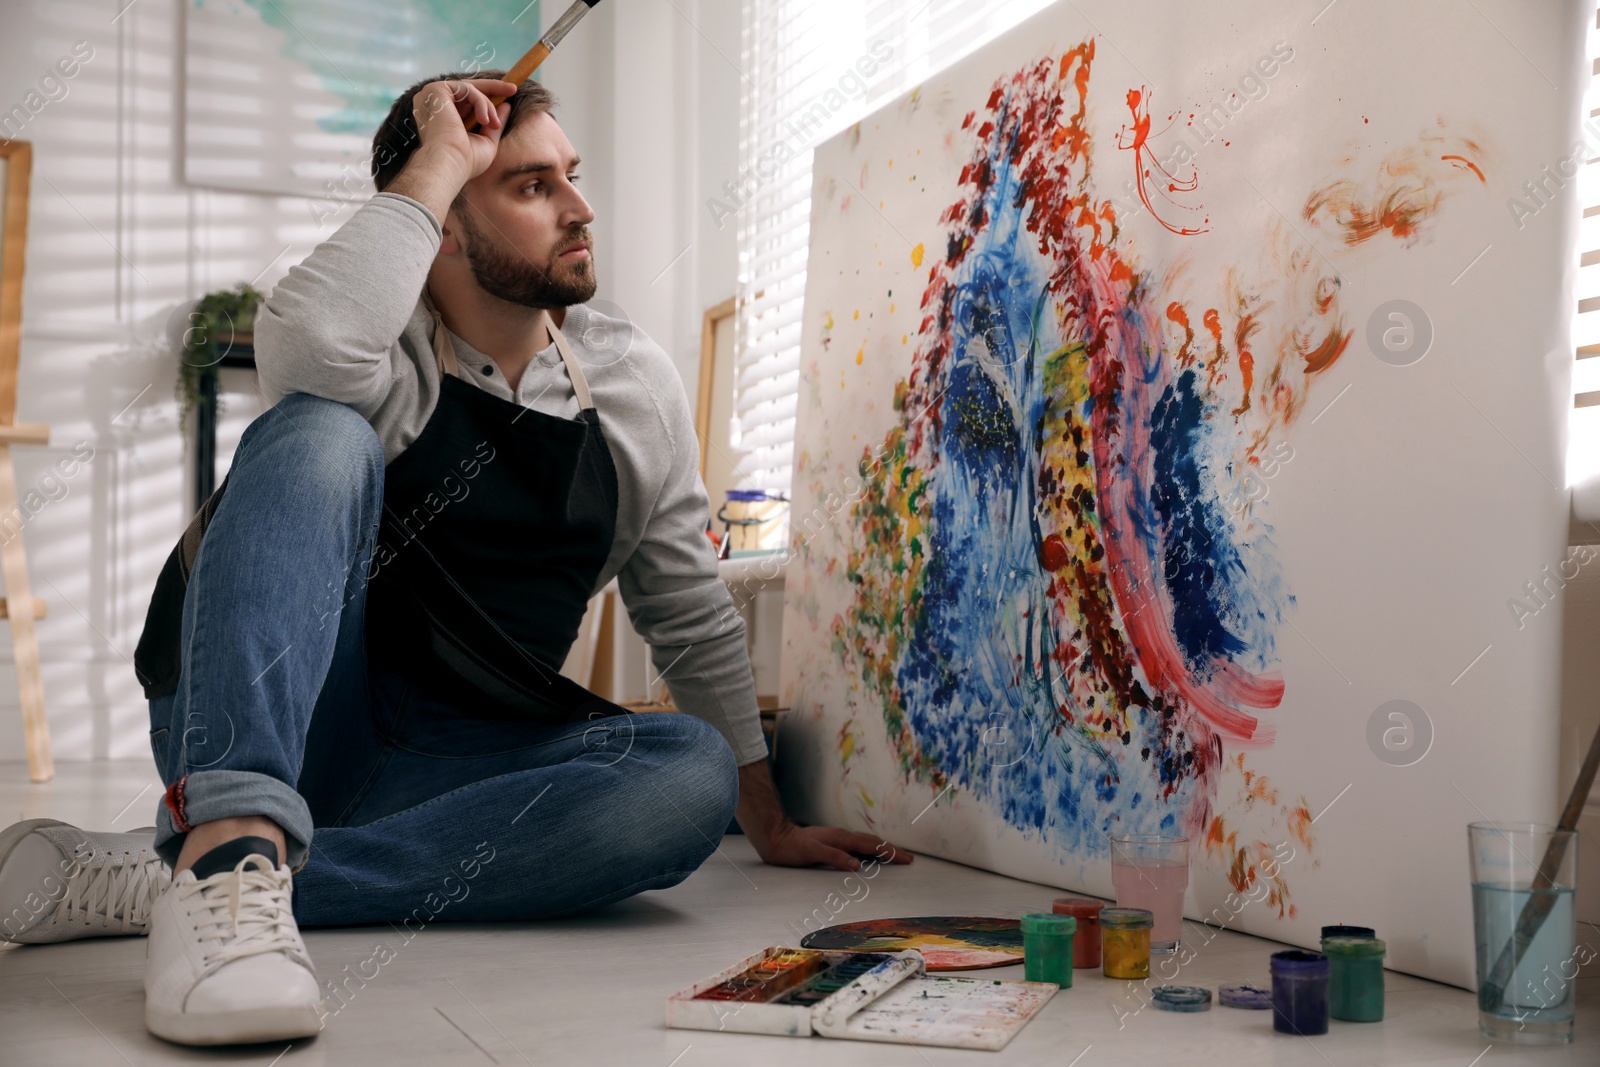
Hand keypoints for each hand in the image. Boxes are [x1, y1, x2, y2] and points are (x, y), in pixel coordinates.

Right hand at [410, 78, 516, 183]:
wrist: (449, 165)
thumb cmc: (465, 162)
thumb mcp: (486, 141)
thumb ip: (494, 123)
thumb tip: (506, 105)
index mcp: (442, 117)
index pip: (465, 100)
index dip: (487, 96)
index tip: (509, 94)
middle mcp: (434, 105)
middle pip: (466, 89)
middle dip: (493, 88)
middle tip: (513, 89)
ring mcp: (433, 96)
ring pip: (470, 90)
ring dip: (488, 105)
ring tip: (494, 124)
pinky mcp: (436, 90)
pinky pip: (467, 89)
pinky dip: (481, 103)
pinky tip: (485, 121)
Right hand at [734, 758, 913, 869]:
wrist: (776, 839)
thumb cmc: (804, 846)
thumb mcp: (829, 850)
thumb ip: (846, 854)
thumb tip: (866, 863)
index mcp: (843, 837)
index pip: (872, 843)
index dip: (890, 850)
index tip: (908, 858)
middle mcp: (839, 836)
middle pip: (870, 842)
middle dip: (890, 850)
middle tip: (909, 859)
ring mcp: (826, 841)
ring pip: (855, 844)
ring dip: (875, 850)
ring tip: (892, 857)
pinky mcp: (812, 848)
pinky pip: (830, 854)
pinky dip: (844, 859)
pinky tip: (855, 866)